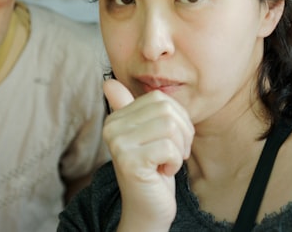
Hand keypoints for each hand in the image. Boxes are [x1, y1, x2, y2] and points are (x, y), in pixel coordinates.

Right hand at [102, 78, 193, 231]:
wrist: (147, 209)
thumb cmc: (153, 171)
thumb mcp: (147, 135)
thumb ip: (132, 108)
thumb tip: (108, 82)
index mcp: (116, 118)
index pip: (159, 98)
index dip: (177, 118)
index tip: (171, 140)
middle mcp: (111, 127)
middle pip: (166, 110)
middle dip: (183, 133)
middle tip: (175, 154)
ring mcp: (118, 144)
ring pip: (169, 126)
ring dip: (179, 149)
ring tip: (168, 162)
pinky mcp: (129, 161)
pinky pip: (168, 148)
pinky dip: (174, 162)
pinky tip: (163, 172)